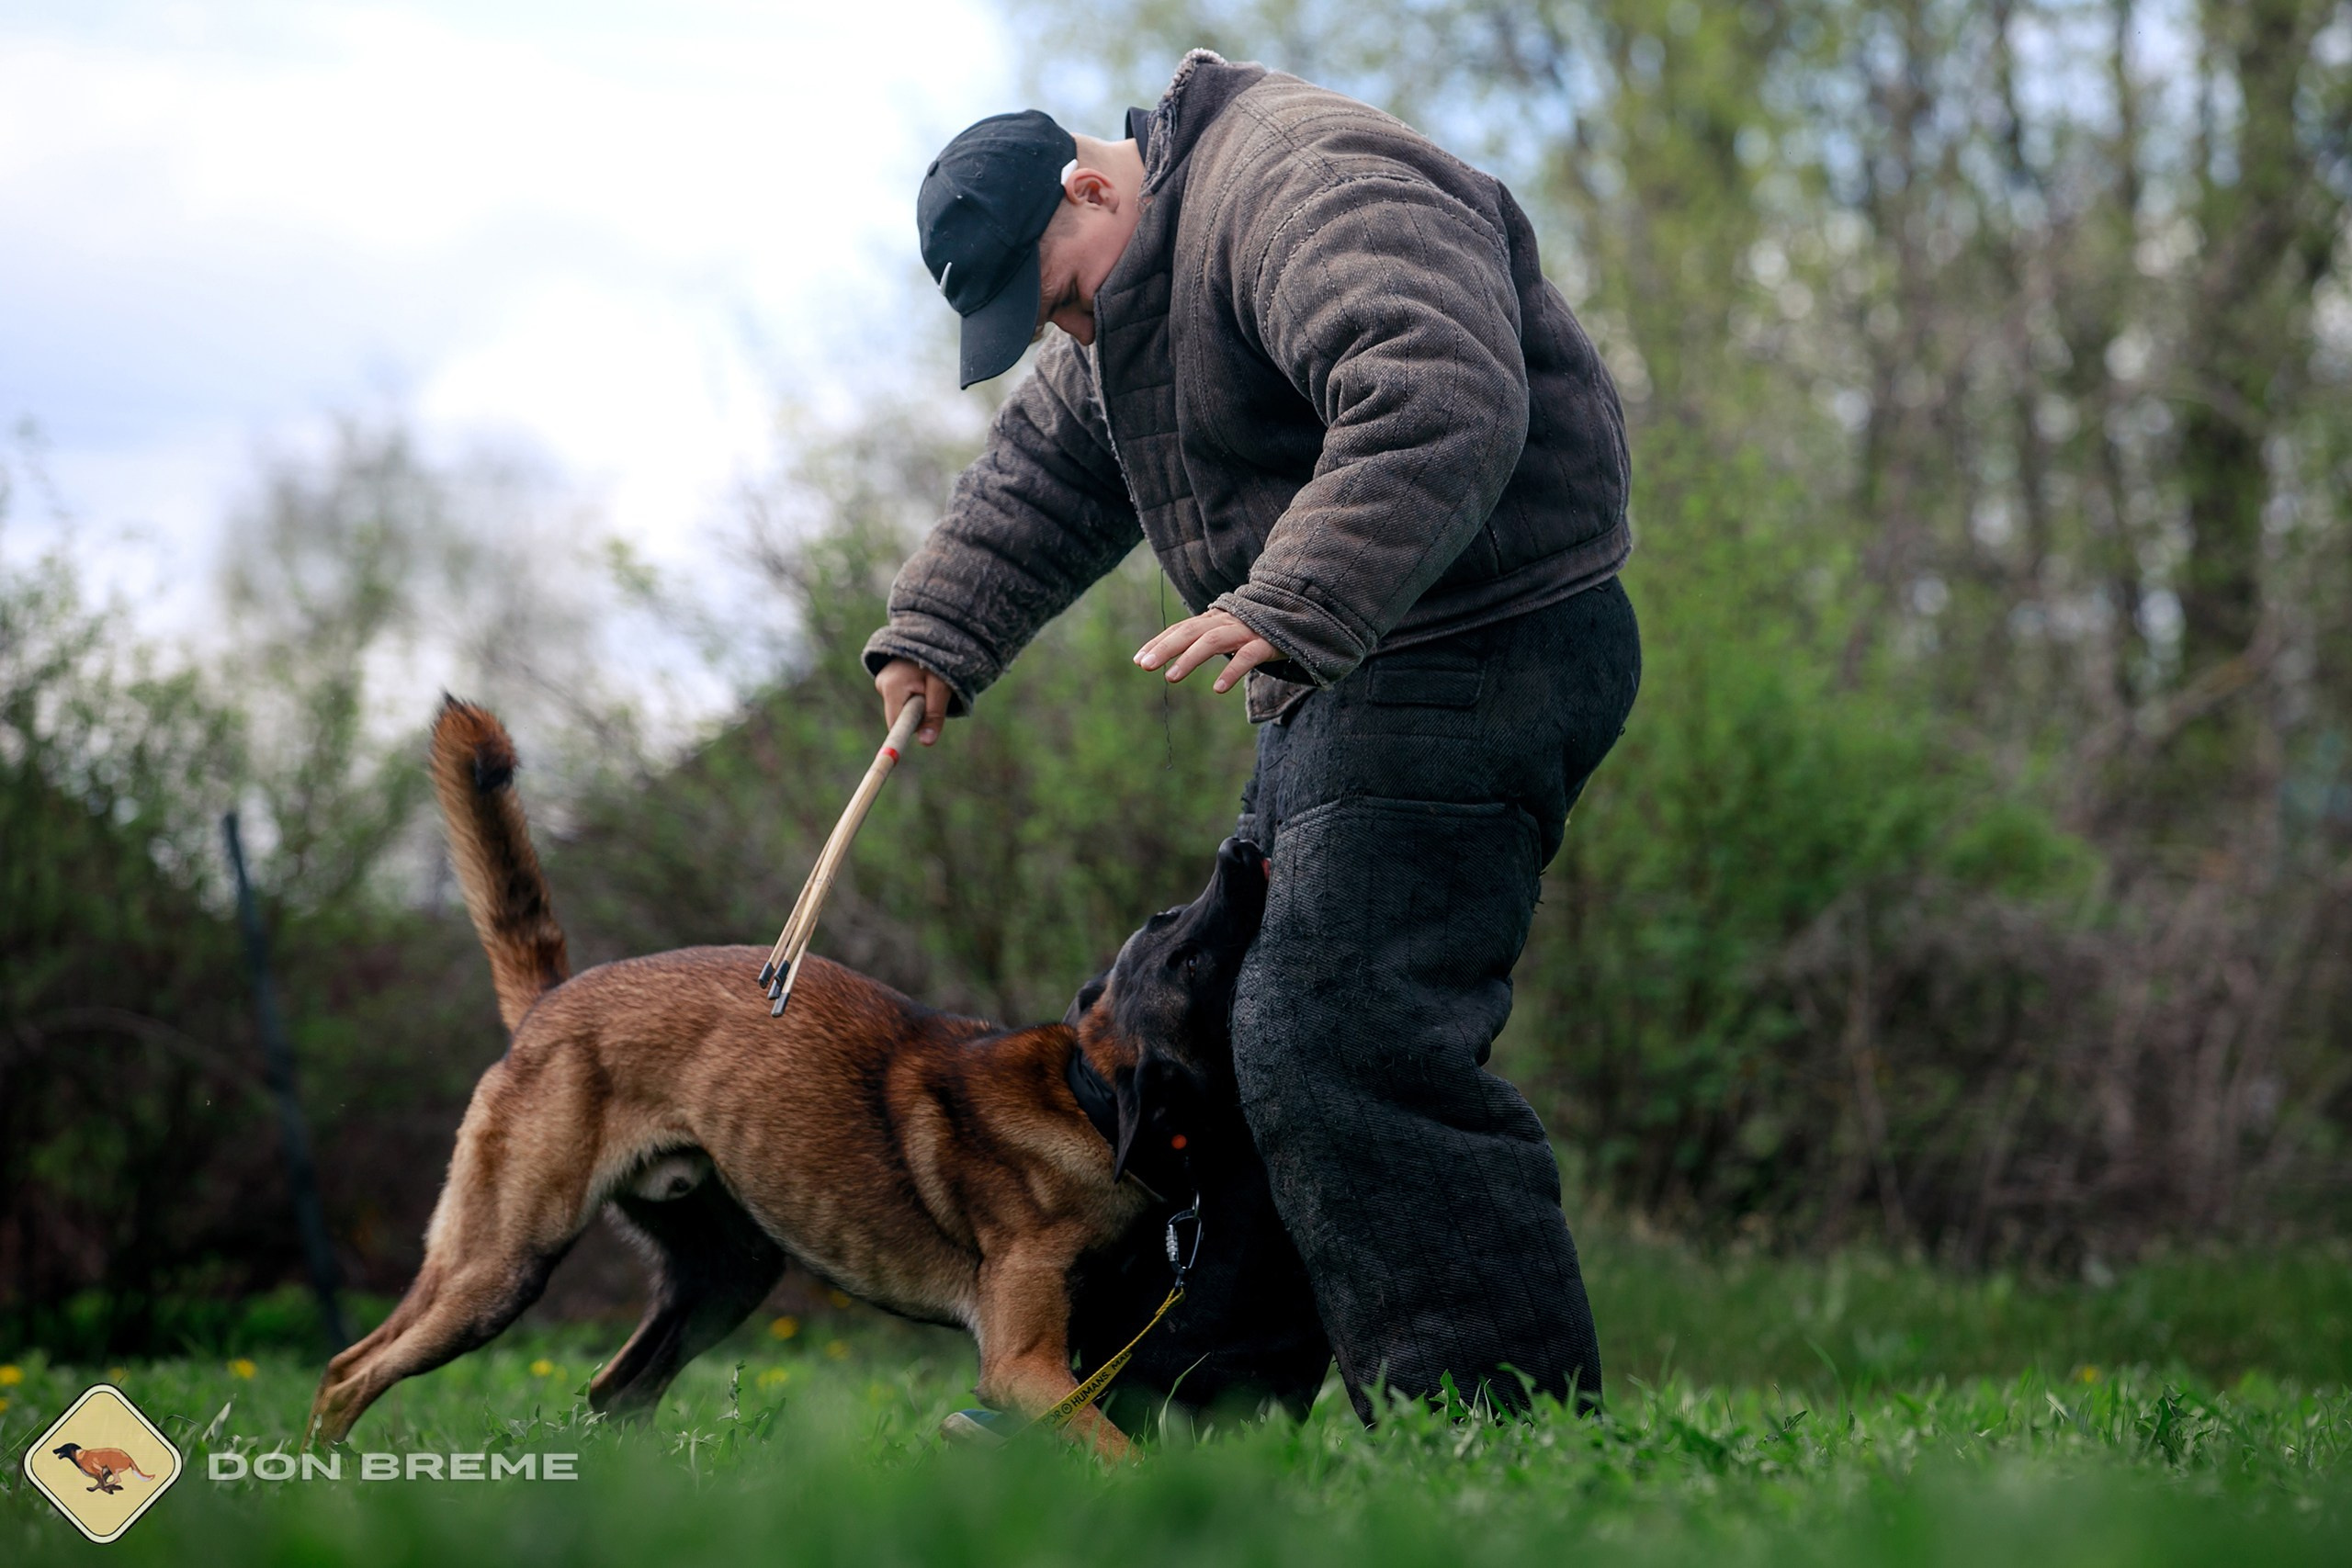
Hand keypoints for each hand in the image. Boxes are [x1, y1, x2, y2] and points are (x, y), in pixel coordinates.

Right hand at [875, 658, 953, 745]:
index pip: (895, 724)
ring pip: (899, 708)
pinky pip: (899, 699)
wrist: (933, 634)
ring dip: (914, 706)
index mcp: (893, 686)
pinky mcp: (886, 679)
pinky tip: (920, 684)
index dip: (904, 735)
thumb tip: (926, 743)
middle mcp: (882, 683)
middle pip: (896, 718)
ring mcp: (882, 680)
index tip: (904, 749)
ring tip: (929, 687)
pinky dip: (911, 698)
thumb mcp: (943, 687)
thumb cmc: (941, 660)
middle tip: (933, 701)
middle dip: (914, 717)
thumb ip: (934, 715)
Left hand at [1134, 609, 1280, 693]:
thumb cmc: (1256, 629)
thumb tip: (1173, 659)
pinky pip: (1247, 657)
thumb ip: (1203, 640)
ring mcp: (1246, 631)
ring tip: (1171, 677)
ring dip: (1190, 658)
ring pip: (1213, 641)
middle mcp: (1226, 622)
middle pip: (1190, 632)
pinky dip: (1232, 671)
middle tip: (1144, 666)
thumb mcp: (1227, 632)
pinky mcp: (1266, 643)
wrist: (1298, 614)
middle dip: (1165, 647)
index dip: (1159, 642)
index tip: (1138, 659)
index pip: (1180, 629)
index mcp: (1214, 620)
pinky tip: (1218, 689)